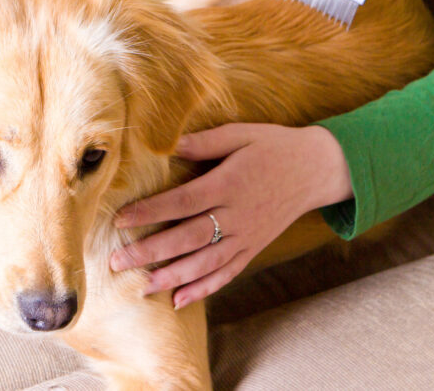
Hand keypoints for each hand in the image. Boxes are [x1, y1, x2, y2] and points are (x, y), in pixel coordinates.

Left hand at [109, 124, 351, 308]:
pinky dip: (203, 289)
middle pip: (188, 238)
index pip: (183, 201)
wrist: (317, 169)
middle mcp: (237, 215)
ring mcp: (247, 236)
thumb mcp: (241, 134)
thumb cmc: (274, 146)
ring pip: (205, 263)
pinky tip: (179, 300)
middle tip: (117, 261)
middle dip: (151, 252)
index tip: (121, 220)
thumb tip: (168, 144)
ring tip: (141, 286)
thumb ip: (204, 142)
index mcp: (229, 184)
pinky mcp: (254, 248)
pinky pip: (227, 273)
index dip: (150, 212)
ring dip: (172, 277)